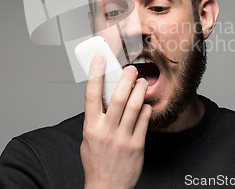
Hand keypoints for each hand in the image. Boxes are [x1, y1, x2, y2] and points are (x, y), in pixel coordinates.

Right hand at [81, 55, 151, 188]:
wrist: (106, 188)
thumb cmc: (96, 162)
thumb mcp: (88, 138)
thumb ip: (95, 119)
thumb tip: (104, 97)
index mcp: (91, 127)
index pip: (91, 95)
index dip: (95, 74)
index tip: (100, 59)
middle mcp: (106, 131)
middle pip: (118, 97)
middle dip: (126, 78)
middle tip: (131, 69)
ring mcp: (122, 138)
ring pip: (135, 106)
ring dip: (140, 90)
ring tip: (141, 82)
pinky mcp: (137, 145)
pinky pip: (144, 120)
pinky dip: (146, 108)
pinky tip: (145, 105)